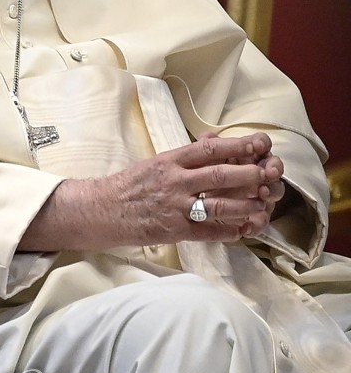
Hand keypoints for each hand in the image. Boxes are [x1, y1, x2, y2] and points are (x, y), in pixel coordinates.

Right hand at [107, 132, 283, 244]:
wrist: (103, 210)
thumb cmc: (130, 184)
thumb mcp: (155, 162)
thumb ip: (185, 154)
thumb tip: (214, 140)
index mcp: (169, 161)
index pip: (209, 150)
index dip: (237, 147)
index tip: (258, 144)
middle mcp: (174, 182)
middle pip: (219, 176)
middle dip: (249, 175)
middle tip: (269, 173)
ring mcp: (175, 207)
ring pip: (219, 207)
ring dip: (245, 206)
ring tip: (263, 204)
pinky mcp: (175, 230)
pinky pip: (209, 232)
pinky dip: (229, 231)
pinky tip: (243, 229)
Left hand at [197, 130, 287, 232]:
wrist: (193, 205)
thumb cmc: (204, 176)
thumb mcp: (201, 161)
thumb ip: (207, 148)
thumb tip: (207, 136)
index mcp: (246, 155)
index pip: (260, 143)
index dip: (262, 143)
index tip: (257, 146)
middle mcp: (258, 173)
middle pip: (273, 166)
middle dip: (273, 167)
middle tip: (269, 172)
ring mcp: (260, 195)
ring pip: (274, 192)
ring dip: (271, 191)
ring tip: (262, 193)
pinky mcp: (255, 216)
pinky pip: (261, 221)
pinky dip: (256, 224)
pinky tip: (247, 227)